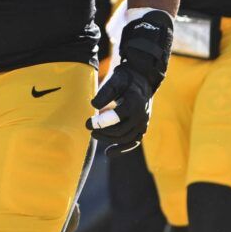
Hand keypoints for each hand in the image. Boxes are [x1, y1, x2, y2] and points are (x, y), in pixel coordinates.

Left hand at [89, 11, 173, 151]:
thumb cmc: (125, 78)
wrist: (141, 78)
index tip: (88, 122)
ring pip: (126, 139)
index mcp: (135, 102)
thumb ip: (105, 92)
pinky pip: (134, 142)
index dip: (101, 122)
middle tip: (89, 127)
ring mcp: (143, 123)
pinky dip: (122, 149)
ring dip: (109, 140)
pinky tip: (108, 153)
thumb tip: (94, 104)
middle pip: (121, 131)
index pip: (118, 117)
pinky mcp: (141, 128)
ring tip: (94, 135)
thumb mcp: (115, 79)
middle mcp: (142, 115)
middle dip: (103, 132)